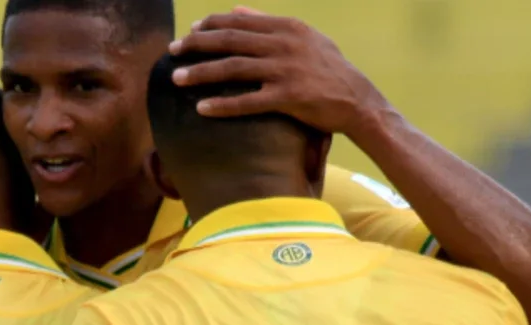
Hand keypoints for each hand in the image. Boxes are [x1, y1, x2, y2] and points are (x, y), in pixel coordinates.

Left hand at [169, 6, 388, 135]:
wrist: (358, 100)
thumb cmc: (329, 69)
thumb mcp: (305, 37)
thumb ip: (269, 23)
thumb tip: (236, 11)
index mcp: (287, 27)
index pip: (238, 22)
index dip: (209, 26)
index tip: (189, 32)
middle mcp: (284, 44)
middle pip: (229, 41)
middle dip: (196, 45)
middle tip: (172, 52)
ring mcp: (285, 70)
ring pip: (233, 69)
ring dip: (201, 73)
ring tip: (177, 79)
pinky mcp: (288, 97)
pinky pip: (247, 101)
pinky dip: (222, 105)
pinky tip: (202, 109)